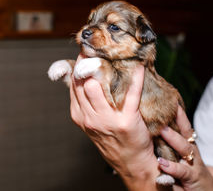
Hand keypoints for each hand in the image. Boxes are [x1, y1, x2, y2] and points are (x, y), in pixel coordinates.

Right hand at [69, 55, 160, 190]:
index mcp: (79, 114)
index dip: (79, 63)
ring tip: (117, 56)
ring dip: (107, 67)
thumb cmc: (112, 139)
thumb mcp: (92, 121)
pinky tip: (140, 67)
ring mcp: (106, 119)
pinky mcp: (126, 120)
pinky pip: (130, 93)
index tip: (86, 49)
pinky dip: (136, 77)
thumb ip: (86, 100)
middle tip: (101, 49)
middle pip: (82, 81)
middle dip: (89, 62)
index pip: (73, 82)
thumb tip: (86, 74)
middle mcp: (89, 117)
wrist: (131, 162)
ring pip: (96, 84)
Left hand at [158, 106, 212, 190]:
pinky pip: (182, 170)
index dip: (176, 111)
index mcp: (187, 142)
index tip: (167, 96)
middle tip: (160, 107)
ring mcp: (192, 162)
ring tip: (162, 130)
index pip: (182, 123)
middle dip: (174, 119)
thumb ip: (171, 140)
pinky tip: (162, 164)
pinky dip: (172, 167)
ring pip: (184, 147)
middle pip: (184, 130)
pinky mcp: (192, 177)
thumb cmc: (190, 170)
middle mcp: (191, 149)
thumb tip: (155, 126)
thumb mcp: (181, 153)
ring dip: (173, 138)